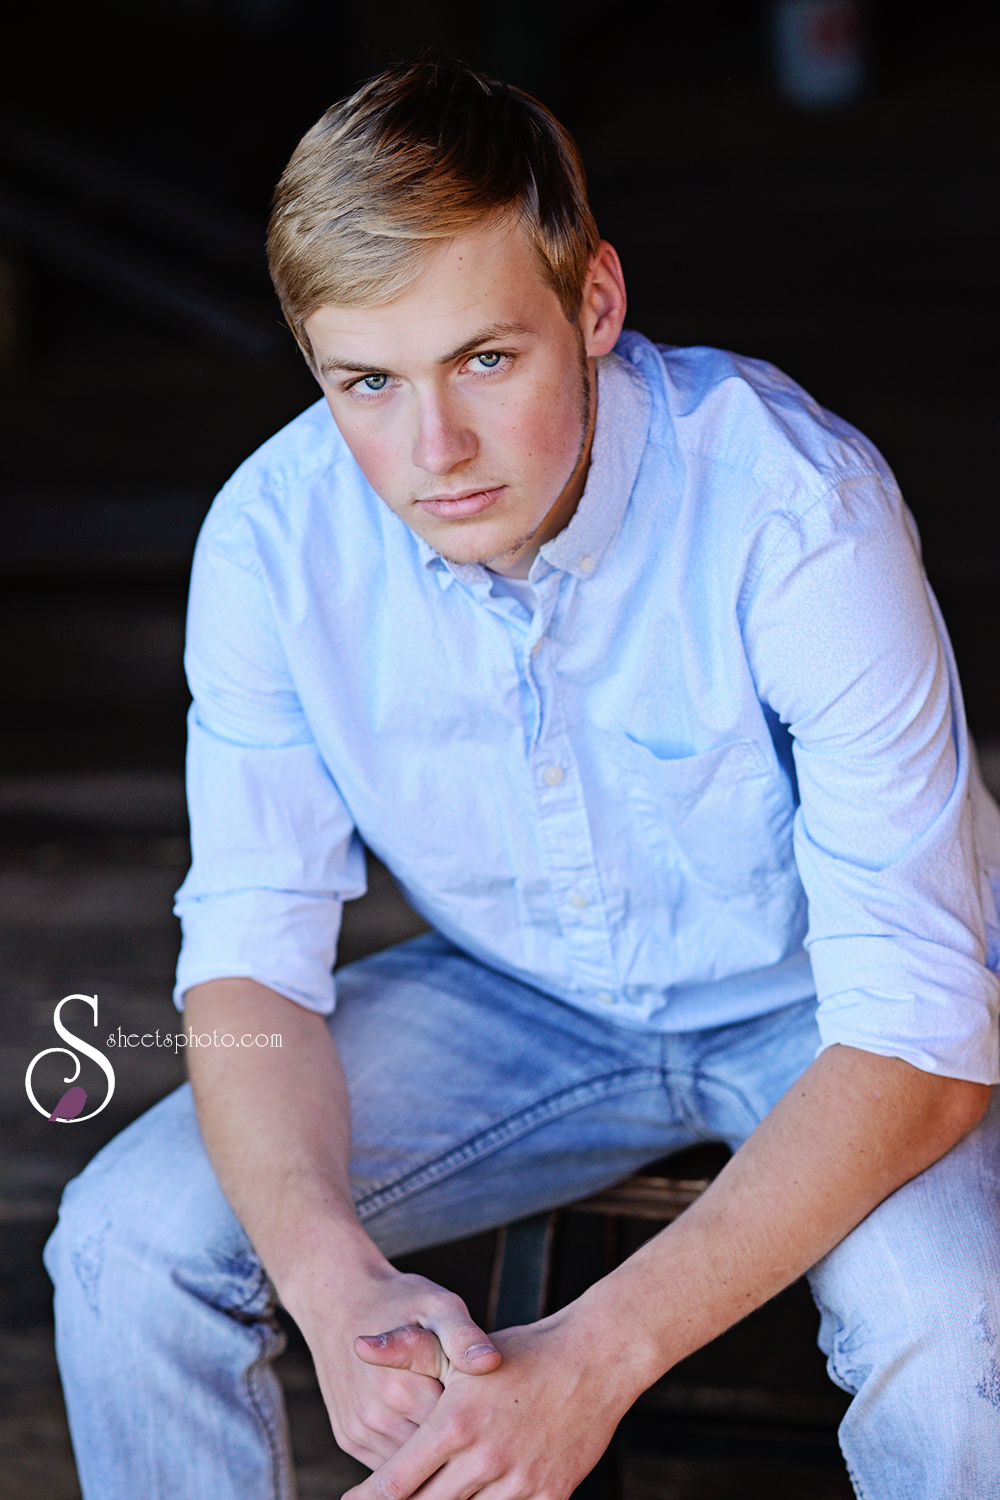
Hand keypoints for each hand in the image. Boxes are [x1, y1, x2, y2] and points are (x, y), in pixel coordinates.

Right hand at [296, 1263, 500, 1469]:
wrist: (339, 1301)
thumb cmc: (400, 1301)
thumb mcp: (438, 1305)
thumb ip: (464, 1336)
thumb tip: (490, 1362)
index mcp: (401, 1386)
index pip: (455, 1430)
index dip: (480, 1423)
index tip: (495, 1412)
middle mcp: (375, 1415)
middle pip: (432, 1452)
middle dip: (456, 1443)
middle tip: (478, 1422)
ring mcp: (359, 1431)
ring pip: (409, 1466)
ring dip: (431, 1454)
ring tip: (456, 1428)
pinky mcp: (348, 1438)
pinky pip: (386, 1462)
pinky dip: (408, 1454)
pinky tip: (427, 1432)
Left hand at [344, 1306, 636, 1499]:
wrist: (595, 1359)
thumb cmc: (522, 1352)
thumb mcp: (460, 1348)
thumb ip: (407, 1349)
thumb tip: (359, 1346)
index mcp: (455, 1422)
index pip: (397, 1481)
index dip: (370, 1498)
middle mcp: (484, 1458)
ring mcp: (520, 1482)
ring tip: (438, 1496)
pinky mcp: (550, 1496)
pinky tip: (479, 1497)